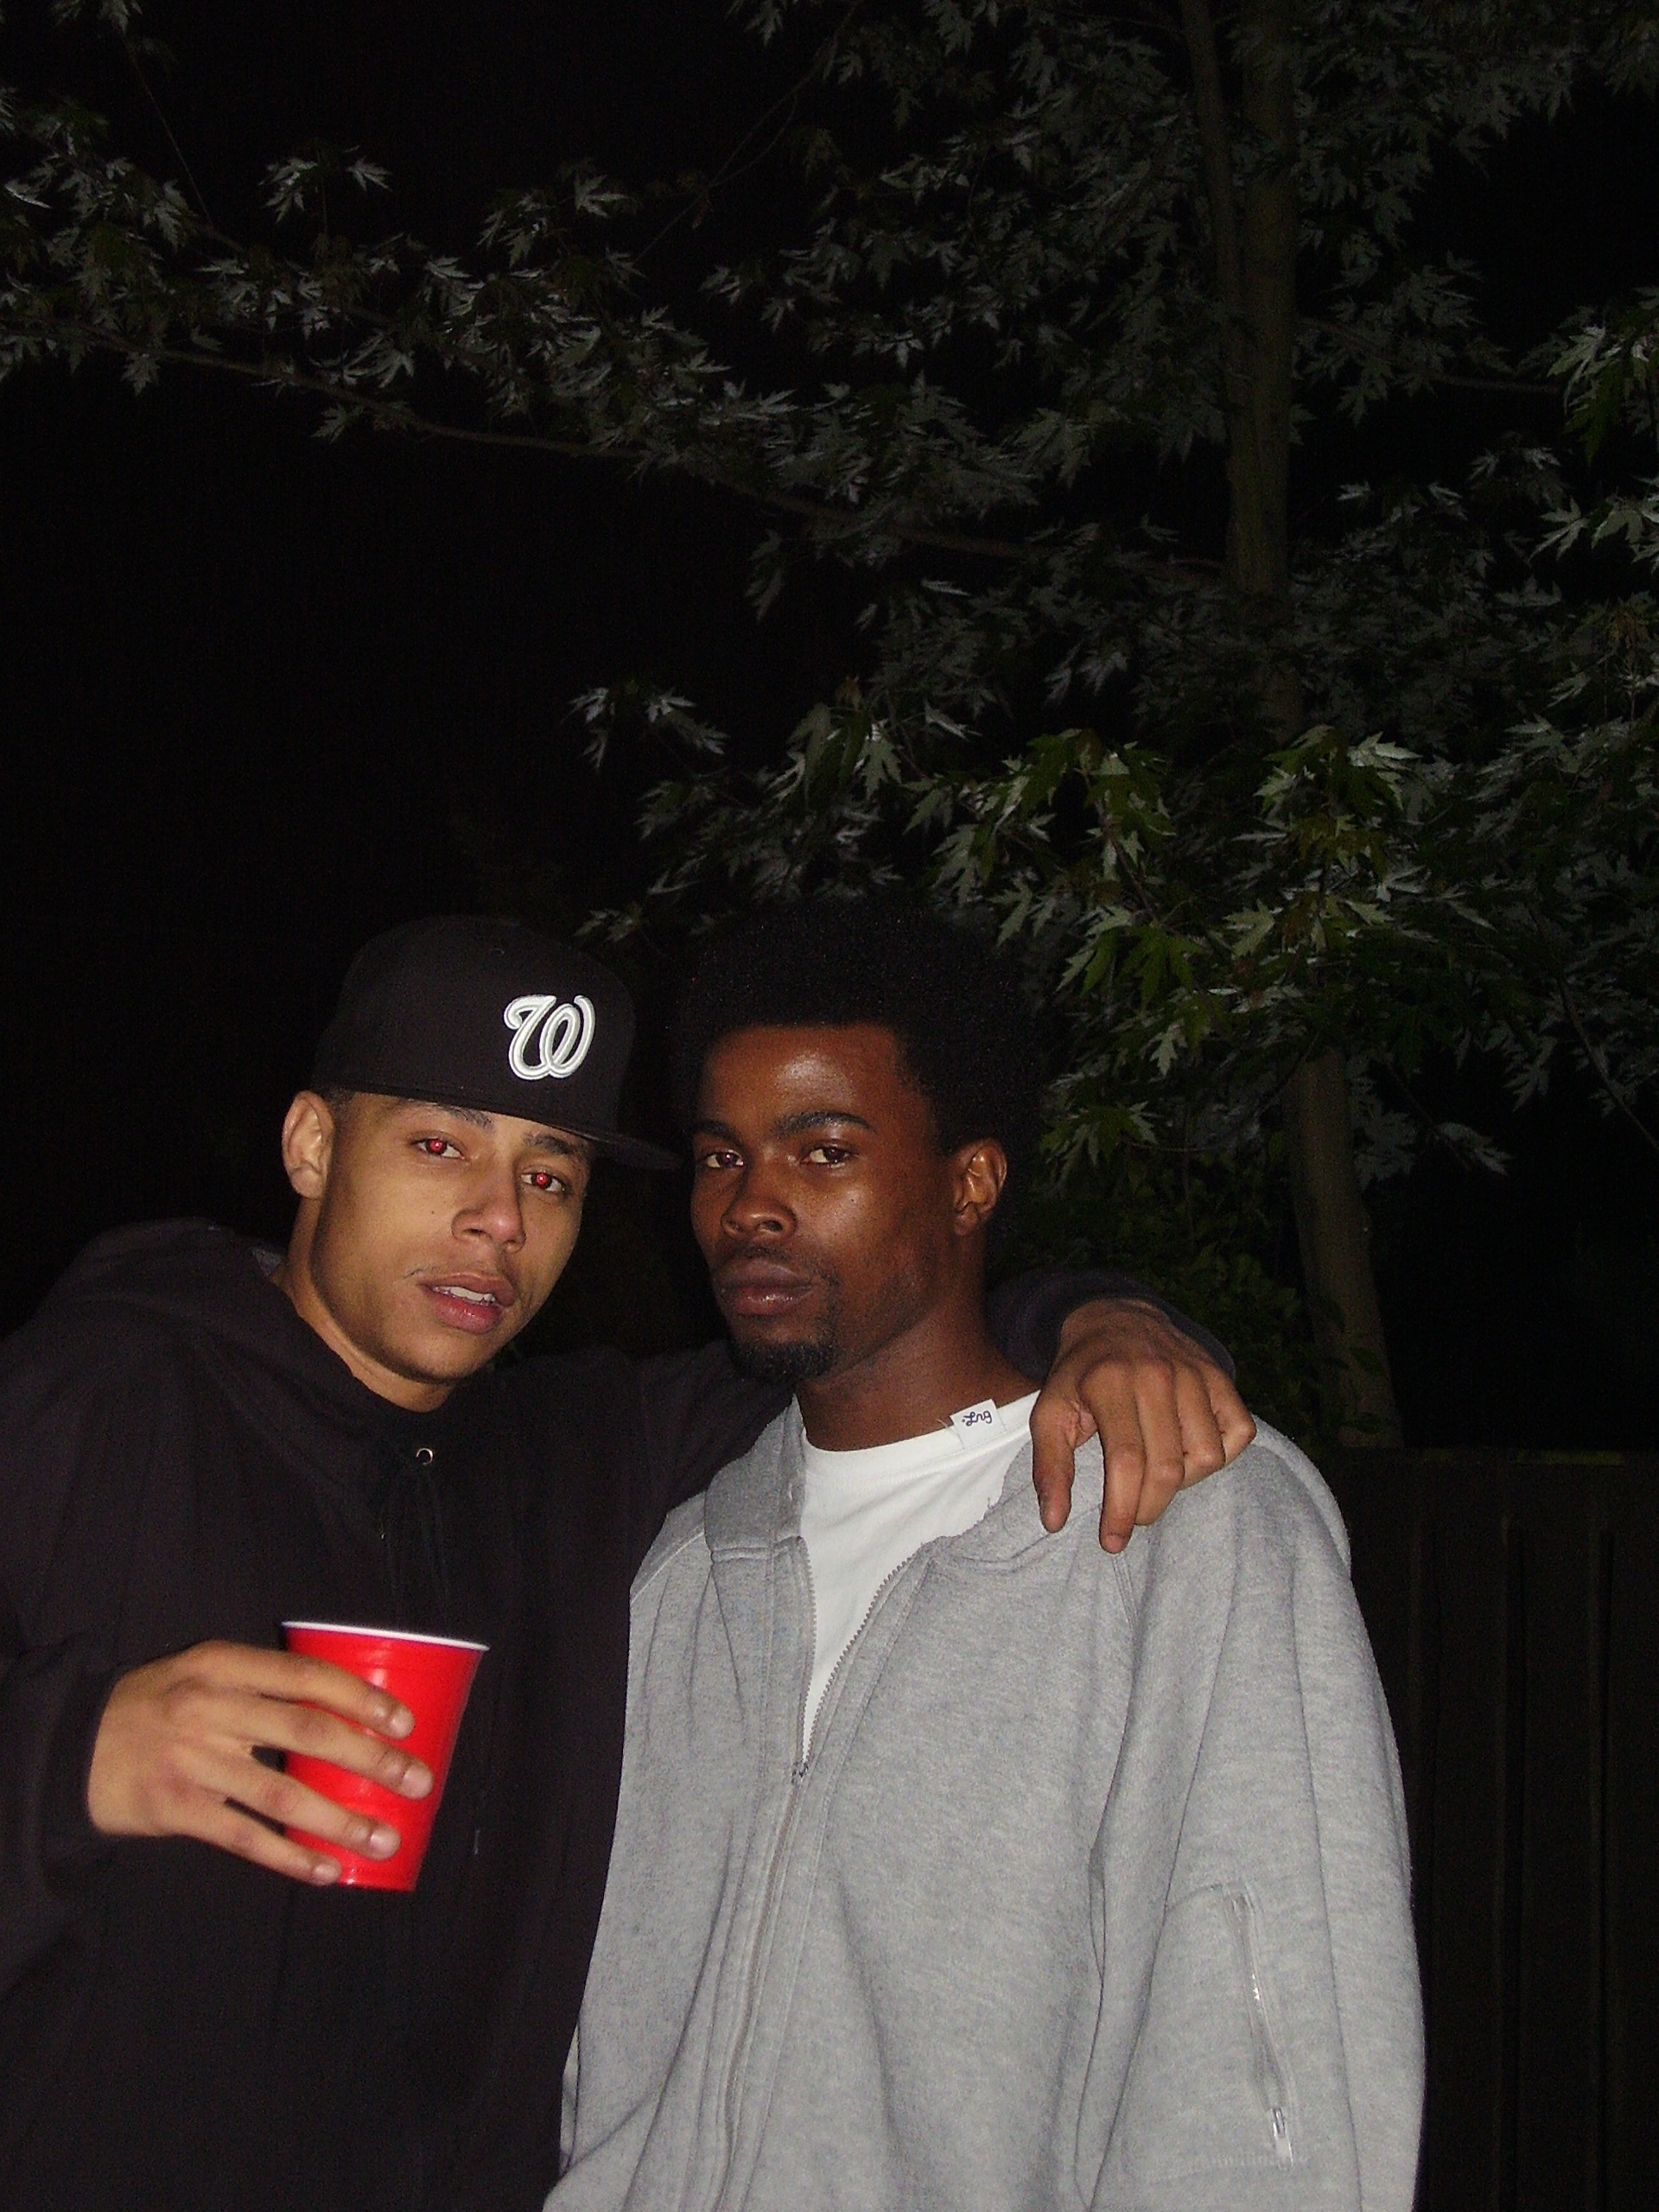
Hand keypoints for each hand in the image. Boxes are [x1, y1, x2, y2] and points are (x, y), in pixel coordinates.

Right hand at [86, 1641, 433, 1884]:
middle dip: (370, 1758)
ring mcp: (192, 1762)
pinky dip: (291, 1857)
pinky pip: (246, 1838)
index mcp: (221, 1664)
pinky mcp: (177, 1811)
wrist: (73, 1748)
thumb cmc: (157, 1707)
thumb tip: (345, 1713)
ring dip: (341, 1820)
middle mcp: (209, 1708)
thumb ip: (260, 1685)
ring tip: (384, 1837)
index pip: (306, 1676)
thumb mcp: (202, 1672)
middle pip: (306, 1733)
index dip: (360, 1698)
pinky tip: (328, 1870)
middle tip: (416, 1781)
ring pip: (282, 1794)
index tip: (404, 1722)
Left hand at [1031, 1299, 1255, 1551]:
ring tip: (1156, 1477)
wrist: (1113, 1318)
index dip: (1121, 1509)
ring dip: (1183, 1482)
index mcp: (1110, 1382)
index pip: (1126, 1461)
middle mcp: (1157, 1375)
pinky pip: (1238, 1432)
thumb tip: (1054, 1521)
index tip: (1111, 1540)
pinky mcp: (1220, 1375)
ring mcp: (1194, 1373)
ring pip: (1207, 1455)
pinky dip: (1220, 1454)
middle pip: (1167, 1466)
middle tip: (1132, 1518)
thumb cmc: (1080, 1376)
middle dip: (1148, 1508)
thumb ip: (1049, 1467)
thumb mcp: (1049, 1412)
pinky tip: (1189, 1454)